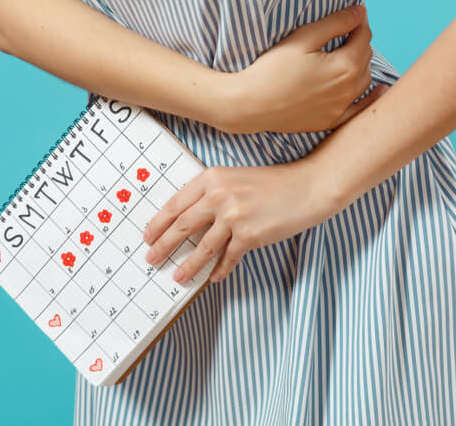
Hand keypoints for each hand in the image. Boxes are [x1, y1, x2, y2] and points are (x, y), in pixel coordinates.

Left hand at [141, 159, 331, 284]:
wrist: (307, 187)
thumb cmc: (273, 183)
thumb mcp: (235, 178)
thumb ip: (212, 195)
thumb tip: (188, 222)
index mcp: (212, 178)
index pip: (175, 204)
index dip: (158, 223)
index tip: (148, 236)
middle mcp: (219, 195)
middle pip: (181, 225)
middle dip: (163, 245)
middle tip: (151, 258)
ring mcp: (234, 216)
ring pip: (202, 247)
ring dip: (188, 265)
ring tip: (178, 277)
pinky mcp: (250, 235)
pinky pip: (228, 257)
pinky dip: (220, 269)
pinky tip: (214, 277)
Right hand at [216, 5, 383, 134]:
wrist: (250, 105)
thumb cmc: (272, 69)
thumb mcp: (303, 38)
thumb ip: (336, 23)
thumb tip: (360, 11)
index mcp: (345, 66)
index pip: (363, 36)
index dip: (359, 21)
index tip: (354, 12)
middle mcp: (349, 89)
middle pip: (365, 57)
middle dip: (359, 41)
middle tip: (347, 30)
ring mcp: (341, 108)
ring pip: (364, 80)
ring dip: (361, 64)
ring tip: (349, 53)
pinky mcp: (331, 121)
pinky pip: (360, 109)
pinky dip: (372, 98)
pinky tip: (380, 90)